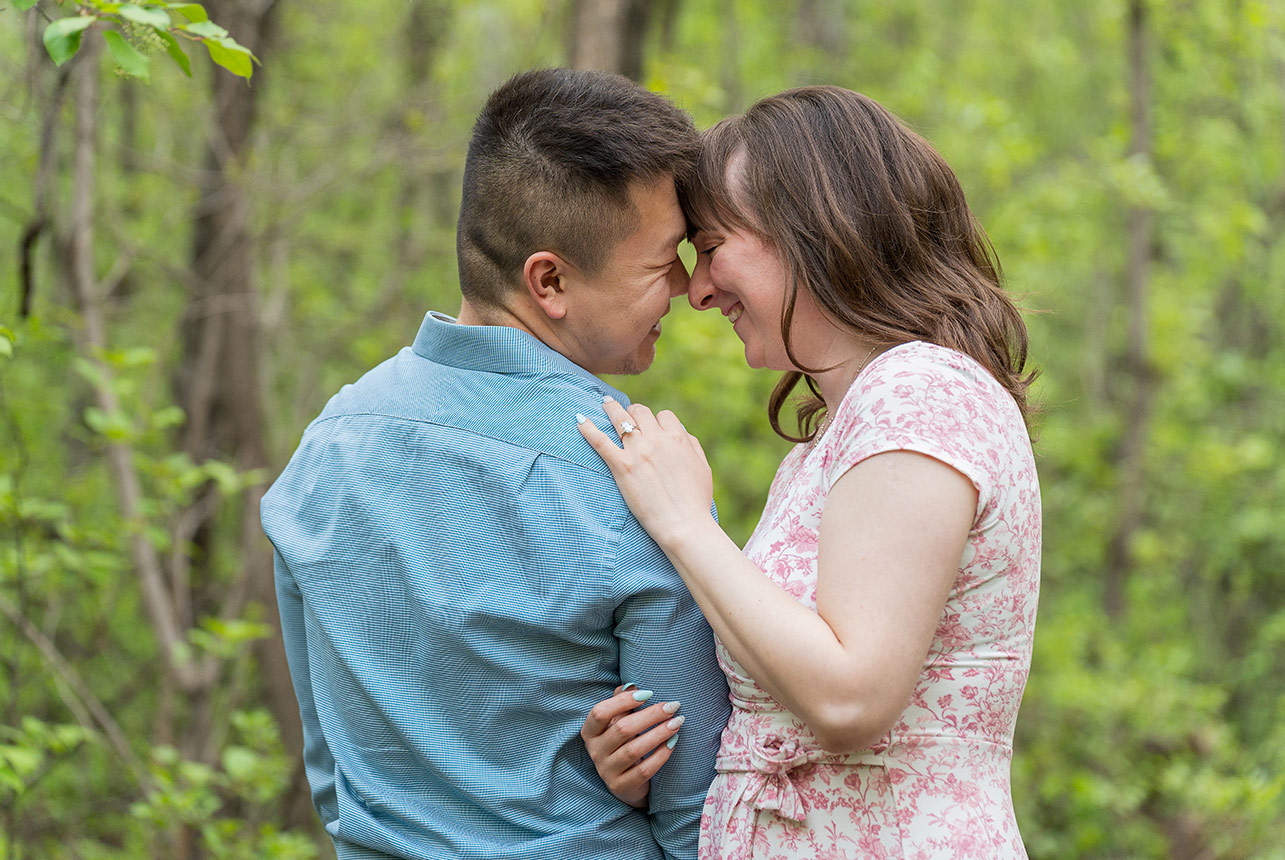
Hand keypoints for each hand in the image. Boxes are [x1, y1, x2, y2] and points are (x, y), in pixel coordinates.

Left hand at [578, 397, 714, 547]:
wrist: (683, 524)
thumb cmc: (696, 501)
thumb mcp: (702, 467)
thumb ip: (692, 445)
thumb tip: (681, 433)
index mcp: (678, 437)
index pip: (664, 416)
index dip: (657, 421)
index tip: (652, 427)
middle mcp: (656, 439)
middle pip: (640, 412)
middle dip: (634, 412)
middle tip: (627, 415)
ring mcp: (637, 451)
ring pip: (620, 419)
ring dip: (611, 408)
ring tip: (604, 403)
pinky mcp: (622, 466)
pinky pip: (600, 441)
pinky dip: (588, 429)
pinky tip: (579, 419)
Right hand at [579, 685, 684, 808]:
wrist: (626, 782)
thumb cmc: (623, 743)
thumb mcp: (617, 721)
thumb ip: (621, 701)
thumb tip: (633, 685)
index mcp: (590, 732)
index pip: (600, 713)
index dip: (622, 701)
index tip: (649, 693)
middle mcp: (595, 751)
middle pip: (622, 729)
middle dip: (650, 715)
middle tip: (673, 706)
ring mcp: (607, 771)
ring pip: (634, 750)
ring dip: (658, 733)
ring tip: (677, 722)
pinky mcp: (621, 786)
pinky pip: (644, 770)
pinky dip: (660, 755)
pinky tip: (673, 742)